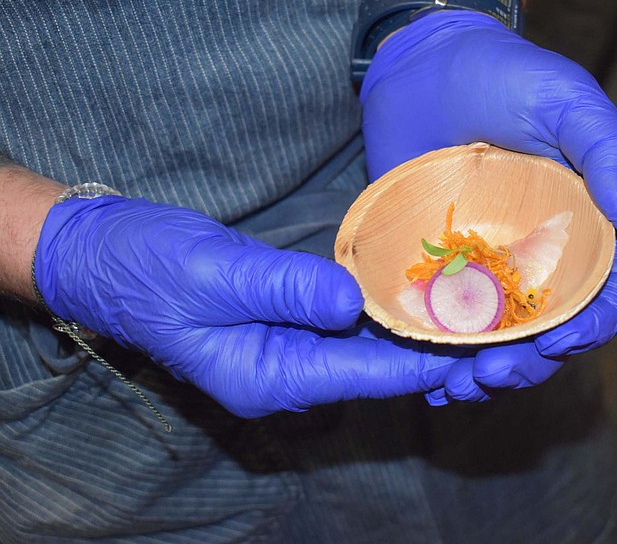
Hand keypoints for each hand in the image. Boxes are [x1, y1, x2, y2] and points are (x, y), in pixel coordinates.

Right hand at [34, 197, 457, 416]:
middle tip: (497, 318)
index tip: (486, 342)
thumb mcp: (216, 273)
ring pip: (369, 348)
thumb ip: (287, 288)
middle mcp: (287, 374)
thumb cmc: (147, 267)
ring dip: (416, 329)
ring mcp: (288, 349)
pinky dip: (386, 310)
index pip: (371, 374)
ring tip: (475, 302)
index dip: (430, 359)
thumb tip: (355, 302)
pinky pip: (349, 324)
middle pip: (379, 369)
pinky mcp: (287, 320)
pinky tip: (420, 288)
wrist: (103, 254)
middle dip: (436, 349)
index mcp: (270, 377)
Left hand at [359, 10, 616, 398]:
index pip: (606, 290)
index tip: (564, 339)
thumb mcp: (565, 99)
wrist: (423, 65)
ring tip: (453, 386)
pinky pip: (443, 321)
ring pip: (497, 337)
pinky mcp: (437, 265)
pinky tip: (424, 374)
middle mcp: (538, 254)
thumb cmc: (504, 73)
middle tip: (493, 372)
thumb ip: (609, 150)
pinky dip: (438, 355)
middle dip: (531, 362)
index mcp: (582, 226)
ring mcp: (485, 264)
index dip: (596, 324)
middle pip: (549, 329)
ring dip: (484, 372)